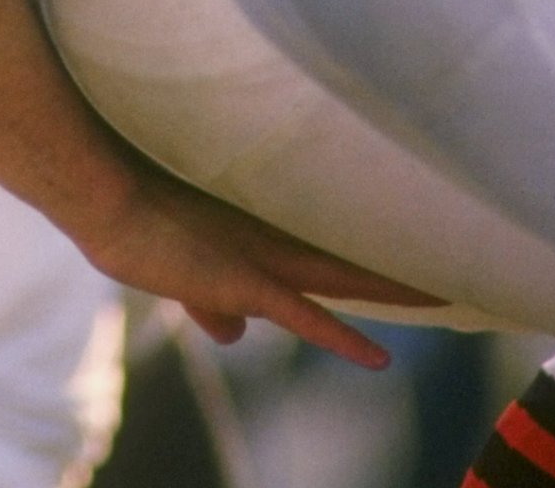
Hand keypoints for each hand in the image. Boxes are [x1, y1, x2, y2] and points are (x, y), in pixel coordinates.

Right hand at [80, 158, 444, 368]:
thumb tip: (232, 332)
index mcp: (251, 223)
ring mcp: (256, 257)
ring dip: (392, 287)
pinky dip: (341, 339)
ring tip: (447, 289)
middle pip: (346, 251)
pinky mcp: (242, 281)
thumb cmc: (125, 206)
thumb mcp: (175, 261)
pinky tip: (379, 361)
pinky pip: (304, 315)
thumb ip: (209, 298)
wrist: (99, 193)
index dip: (365, 247)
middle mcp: (263, 233)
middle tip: (455, 254)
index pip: (322, 237)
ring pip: (340, 275)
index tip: (408, 245)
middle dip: (398, 261)